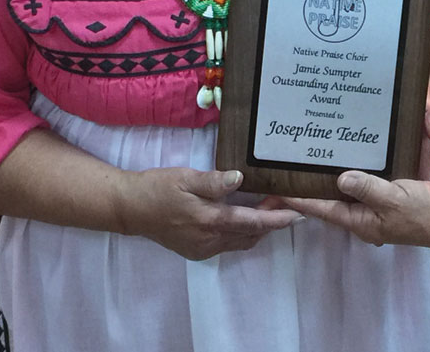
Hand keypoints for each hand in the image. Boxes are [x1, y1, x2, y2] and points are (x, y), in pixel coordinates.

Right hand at [119, 167, 299, 259]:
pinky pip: (228, 244)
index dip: (277, 219)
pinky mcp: (197, 250)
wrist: (131, 209)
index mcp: (209, 221)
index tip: (298, 214)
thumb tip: (239, 178)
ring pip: (241, 242)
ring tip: (270, 208)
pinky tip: (244, 217)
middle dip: (271, 222)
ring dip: (257, 228)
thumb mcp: (185, 178)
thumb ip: (213, 181)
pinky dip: (242, 232)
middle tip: (286, 203)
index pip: (252, 223)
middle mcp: (209, 241)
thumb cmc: (158, 188)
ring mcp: (203, 249)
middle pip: (251, 235)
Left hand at [286, 170, 429, 249]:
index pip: (322, 209)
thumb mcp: (395, 199)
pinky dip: (354, 170)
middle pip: (330, 200)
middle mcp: (363, 214)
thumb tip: (340, 178)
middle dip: (310, 187)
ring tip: (309, 158)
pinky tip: (347, 152)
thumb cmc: (424, 213)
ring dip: (329, 177)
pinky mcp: (388, 193)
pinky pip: (365, 181)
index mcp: (360, 221)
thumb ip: (367, 188)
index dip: (299, 200)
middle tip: (288, 169)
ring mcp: (375, 204)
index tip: (277, 190)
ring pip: (345, 189)